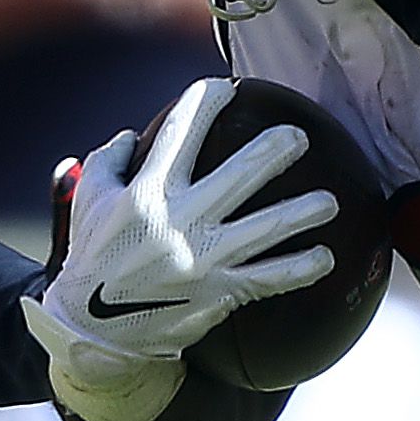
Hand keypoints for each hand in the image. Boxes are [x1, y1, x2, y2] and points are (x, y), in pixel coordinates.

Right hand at [27, 78, 342, 418]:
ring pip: (265, 229)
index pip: (181, 134)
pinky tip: (326, 258)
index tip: (226, 87)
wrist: (96, 332)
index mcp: (146, 193)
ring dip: (302, 212)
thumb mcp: (89, 203)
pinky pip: (268, 279)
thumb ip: (108, 162)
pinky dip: (299, 269)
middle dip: (274, 151)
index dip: (205, 103)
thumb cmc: (93, 259)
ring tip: (330, 202)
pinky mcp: (219, 293)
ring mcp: (203, 260)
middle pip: (239, 176)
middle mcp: (179, 222)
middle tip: (299, 136)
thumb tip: (133, 134)